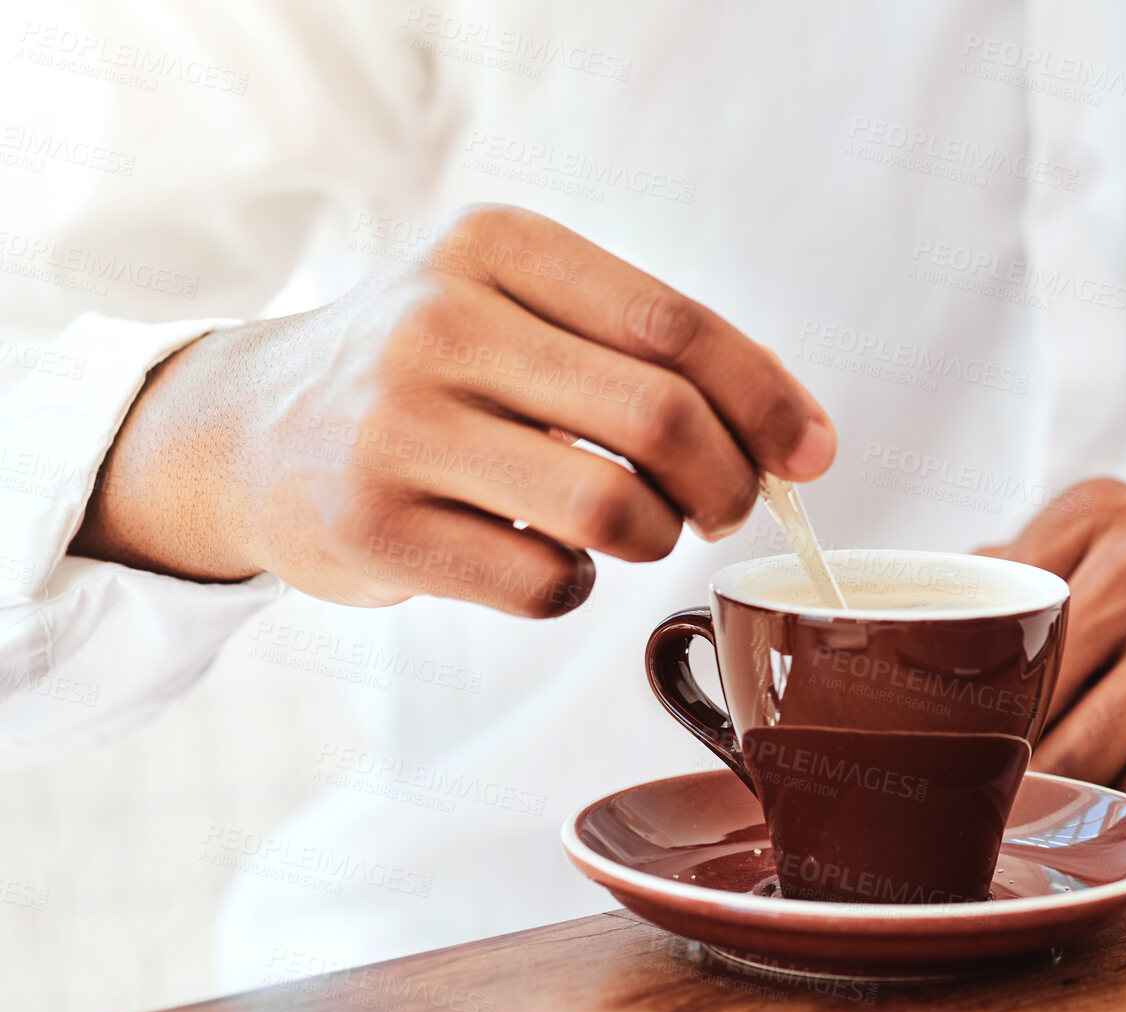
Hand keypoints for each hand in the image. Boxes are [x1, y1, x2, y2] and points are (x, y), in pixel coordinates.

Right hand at [72, 204, 834, 616]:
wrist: (254, 430)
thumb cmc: (431, 375)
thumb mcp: (519, 310)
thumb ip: (647, 354)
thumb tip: (803, 442)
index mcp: (497, 249)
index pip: (676, 327)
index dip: (768, 400)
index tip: (812, 454)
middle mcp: (440, 322)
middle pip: (661, 417)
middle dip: (729, 483)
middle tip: (726, 509)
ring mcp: (398, 425)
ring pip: (613, 510)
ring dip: (654, 539)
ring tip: (630, 528)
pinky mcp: (372, 525)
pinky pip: (546, 585)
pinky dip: (576, 588)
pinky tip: (545, 560)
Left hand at [981, 480, 1125, 812]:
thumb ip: (1031, 576)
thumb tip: (918, 625)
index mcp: (1095, 516)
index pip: (986, 631)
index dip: (965, 703)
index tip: (955, 745)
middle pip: (1028, 702)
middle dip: (1018, 760)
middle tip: (1014, 795)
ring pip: (1087, 755)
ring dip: (1086, 792)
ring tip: (1092, 797)